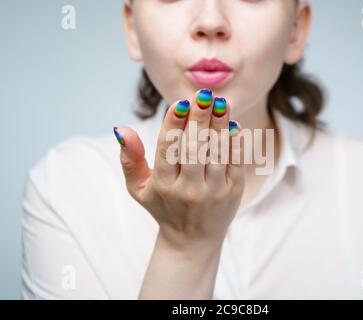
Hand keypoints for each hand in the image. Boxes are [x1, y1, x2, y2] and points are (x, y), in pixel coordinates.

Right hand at [114, 89, 243, 248]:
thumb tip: (122, 129)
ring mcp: (212, 191)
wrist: (192, 240)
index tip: (180, 102)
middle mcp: (187, 189)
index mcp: (162, 184)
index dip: (174, 124)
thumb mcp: (139, 188)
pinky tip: (233, 125)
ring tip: (221, 103)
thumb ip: (130, 159)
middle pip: (194, 148)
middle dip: (200, 118)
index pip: (168, 148)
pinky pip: (234, 164)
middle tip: (204, 94)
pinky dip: (235, 144)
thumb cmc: (163, 207)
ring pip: (216, 153)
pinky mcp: (232, 193)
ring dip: (220, 126)